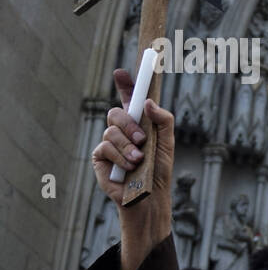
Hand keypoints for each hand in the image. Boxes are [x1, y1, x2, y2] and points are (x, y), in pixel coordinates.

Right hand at [91, 68, 174, 212]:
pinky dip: (119, 158)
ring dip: (127, 147)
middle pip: (115, 113)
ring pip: (110, 131)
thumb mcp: (167, 144)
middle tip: (142, 139)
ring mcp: (109, 144)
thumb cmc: (159, 170)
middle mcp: (121, 131)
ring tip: (139, 160)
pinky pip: (104, 148)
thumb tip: (149, 102)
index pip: (129, 99)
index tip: (122, 72)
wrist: (149, 197)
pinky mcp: (99, 159)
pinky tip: (129, 168)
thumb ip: (163, 121)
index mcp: (138, 124)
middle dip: (129, 124)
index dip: (125, 85)